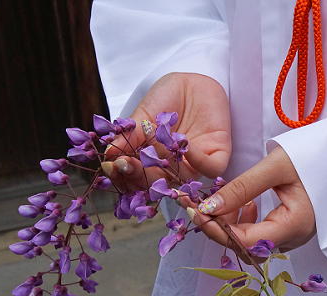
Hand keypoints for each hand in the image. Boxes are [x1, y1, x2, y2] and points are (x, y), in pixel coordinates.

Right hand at [102, 72, 230, 187]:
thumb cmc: (167, 97)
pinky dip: (197, 161)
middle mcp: (174, 167)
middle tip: (124, 165)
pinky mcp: (217, 156)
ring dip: (162, 171)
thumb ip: (130, 134)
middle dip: (138, 176)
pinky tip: (184, 146)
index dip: (125, 176)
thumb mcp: (144, 114)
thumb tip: (109, 154)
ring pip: (180, 181)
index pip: (139, 177)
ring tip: (146, 156)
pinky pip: (209, 167)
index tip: (111, 166)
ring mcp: (195, 164)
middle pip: (157, 184)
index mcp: (154, 161)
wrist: (194, 80)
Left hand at [190, 147, 315, 252]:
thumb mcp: (276, 167)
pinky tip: (244, 204)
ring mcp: (293, 237)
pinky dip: (244, 224)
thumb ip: (242, 188)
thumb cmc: (316, 156)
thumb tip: (208, 208)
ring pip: (252, 245)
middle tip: (199, 206)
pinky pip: (261, 237)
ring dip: (231, 227)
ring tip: (222, 201)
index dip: (216, 229)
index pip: (245, 242)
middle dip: (219, 229)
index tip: (195, 210)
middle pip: (246, 249)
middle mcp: (294, 238)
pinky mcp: (290, 231)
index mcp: (294, 225)